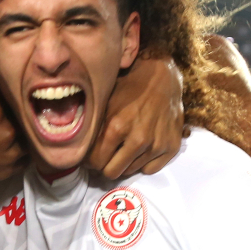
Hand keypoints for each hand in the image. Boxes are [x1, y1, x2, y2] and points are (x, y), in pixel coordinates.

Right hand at [0, 77, 24, 203]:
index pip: (8, 94)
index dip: (3, 92)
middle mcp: (8, 132)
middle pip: (19, 113)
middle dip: (13, 109)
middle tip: (2, 111)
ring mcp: (12, 153)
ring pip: (27, 133)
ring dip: (22, 128)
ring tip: (9, 127)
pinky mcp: (11, 169)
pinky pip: (26, 154)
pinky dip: (22, 148)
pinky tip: (13, 145)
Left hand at [87, 57, 183, 178]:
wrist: (163, 77)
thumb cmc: (129, 87)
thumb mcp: (105, 102)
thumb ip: (94, 126)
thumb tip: (78, 147)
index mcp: (116, 127)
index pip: (95, 162)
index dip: (90, 161)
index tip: (90, 157)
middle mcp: (138, 140)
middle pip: (112, 172)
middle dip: (105, 165)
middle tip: (106, 155)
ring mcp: (156, 145)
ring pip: (130, 172)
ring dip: (125, 162)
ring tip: (124, 147)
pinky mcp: (171, 148)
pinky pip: (150, 169)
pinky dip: (143, 162)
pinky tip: (141, 149)